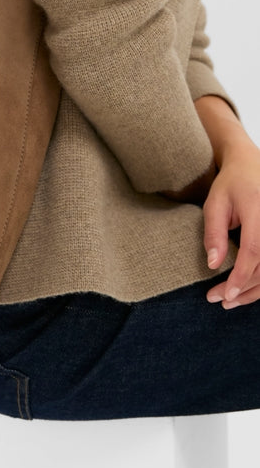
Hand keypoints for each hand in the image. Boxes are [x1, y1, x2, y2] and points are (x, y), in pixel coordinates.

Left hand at [203, 140, 259, 307]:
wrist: (251, 166)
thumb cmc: (230, 185)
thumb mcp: (215, 204)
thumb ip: (214, 233)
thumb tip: (212, 265)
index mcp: (257, 209)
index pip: (254, 250)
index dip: (240, 275)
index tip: (225, 294)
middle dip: (243, 287)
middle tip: (218, 300)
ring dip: (253, 290)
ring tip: (229, 301)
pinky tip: (245, 290)